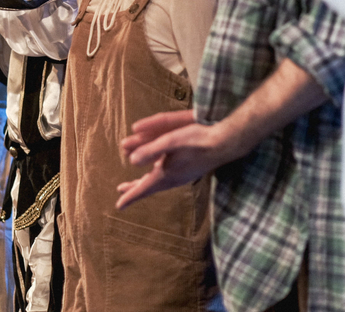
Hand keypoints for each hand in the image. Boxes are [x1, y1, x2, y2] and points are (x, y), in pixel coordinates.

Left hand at [115, 110, 240, 209]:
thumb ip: (151, 150)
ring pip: (159, 183)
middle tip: (122, 192)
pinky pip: (168, 179)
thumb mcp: (170, 141)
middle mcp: (174, 179)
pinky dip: (158, 179)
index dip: (131, 196)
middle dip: (135, 189)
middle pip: (150, 187)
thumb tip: (131, 160)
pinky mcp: (190, 172)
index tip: (119, 205)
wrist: (225, 143)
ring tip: (137, 184)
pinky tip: (160, 173)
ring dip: (146, 183)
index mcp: (167, 174)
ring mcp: (183, 176)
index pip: (144, 188)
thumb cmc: (198, 139)